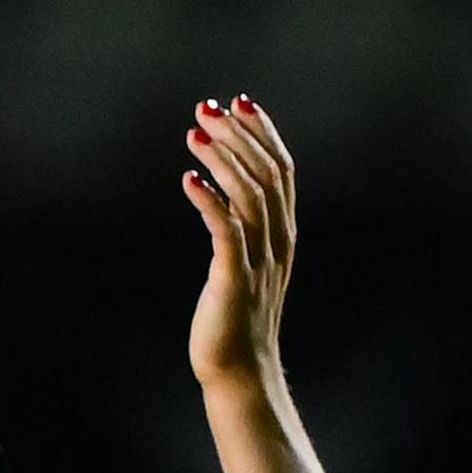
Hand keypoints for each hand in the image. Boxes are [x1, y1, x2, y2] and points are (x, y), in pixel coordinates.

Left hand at [182, 97, 297, 392]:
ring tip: (194, 133)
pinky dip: (209, 200)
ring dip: (222, 158)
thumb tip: (220, 189)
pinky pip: (226, 231)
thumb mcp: (241, 264)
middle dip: (239, 135)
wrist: (239, 371)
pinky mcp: (234, 279)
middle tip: (207, 108)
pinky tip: (188, 179)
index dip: (262, 132)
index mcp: (283, 233)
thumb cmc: (234, 319)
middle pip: (267, 173)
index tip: (238, 102)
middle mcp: (277, 241)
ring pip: (250, 195)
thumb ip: (239, 226)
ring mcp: (259, 260)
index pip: (281, 169)